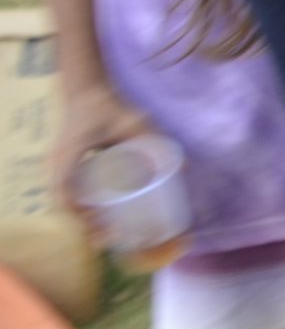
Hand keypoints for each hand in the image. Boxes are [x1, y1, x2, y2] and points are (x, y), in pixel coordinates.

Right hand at [48, 82, 152, 240]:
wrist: (85, 89)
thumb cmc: (108, 105)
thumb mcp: (135, 123)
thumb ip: (158, 141)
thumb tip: (186, 167)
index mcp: (69, 155)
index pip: (65, 193)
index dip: (81, 214)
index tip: (102, 227)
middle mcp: (56, 163)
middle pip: (61, 203)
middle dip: (82, 225)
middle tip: (107, 239)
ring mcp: (54, 165)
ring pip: (61, 200)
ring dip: (79, 218)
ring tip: (103, 234)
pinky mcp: (59, 165)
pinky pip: (63, 191)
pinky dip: (76, 206)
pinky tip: (93, 217)